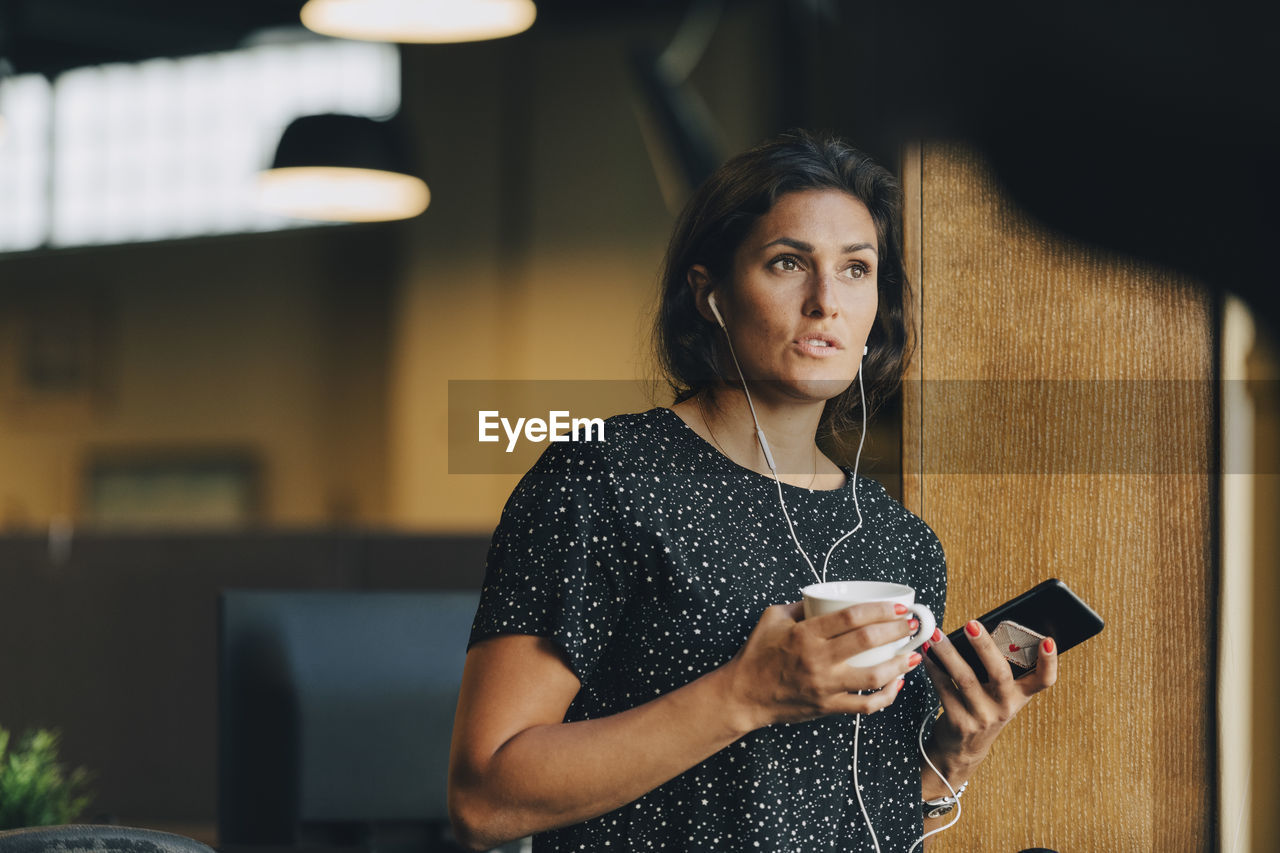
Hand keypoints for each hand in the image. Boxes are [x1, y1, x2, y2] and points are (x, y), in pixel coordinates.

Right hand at [724, 601, 924, 729]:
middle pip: (868, 641)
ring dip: (900, 664)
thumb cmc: (757, 653)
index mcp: (805, 633)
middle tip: (911, 625)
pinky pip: (865, 705)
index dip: (880, 610)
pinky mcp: (827, 706)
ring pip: (874, 676)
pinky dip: (886, 696)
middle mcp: (818, 659)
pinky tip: (895, 684)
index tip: (898, 607)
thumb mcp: (772, 618)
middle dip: (897, 631)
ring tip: (913, 656)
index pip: (852, 617)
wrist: (743, 694)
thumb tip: (826, 598)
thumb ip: (800, 606)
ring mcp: (825, 685)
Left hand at [921, 621, 1057, 777]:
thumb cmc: (982, 708)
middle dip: (985, 646)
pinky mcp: (959, 722)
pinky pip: (944, 690)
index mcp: (1020, 695)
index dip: (1049, 662)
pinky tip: (927, 654)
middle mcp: (1005, 706)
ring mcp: (983, 717)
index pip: (1044, 680)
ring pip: (966, 679)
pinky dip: (934, 669)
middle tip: (971, 624)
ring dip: (949, 653)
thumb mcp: (998, 693)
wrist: (963, 748)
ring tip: (936, 635)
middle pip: (1000, 674)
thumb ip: (996, 667)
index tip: (1047, 641)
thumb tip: (977, 629)